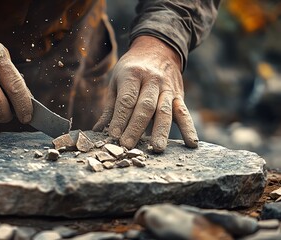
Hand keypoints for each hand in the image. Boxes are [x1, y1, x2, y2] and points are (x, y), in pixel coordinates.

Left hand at [93, 36, 197, 151]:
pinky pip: (184, 112)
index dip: (120, 119)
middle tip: (128, 145)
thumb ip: (110, 107)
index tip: (113, 136)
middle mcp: (152, 80)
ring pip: (164, 111)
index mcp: (133, 74)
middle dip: (136, 128)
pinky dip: (189, 128)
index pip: (127, 100)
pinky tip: (191, 143)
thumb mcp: (116, 81)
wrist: (157, 49)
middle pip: (145, 106)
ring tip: (156, 148)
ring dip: (161, 131)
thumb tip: (98, 131)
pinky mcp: (179, 96)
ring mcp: (168, 88)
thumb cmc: (131, 70)